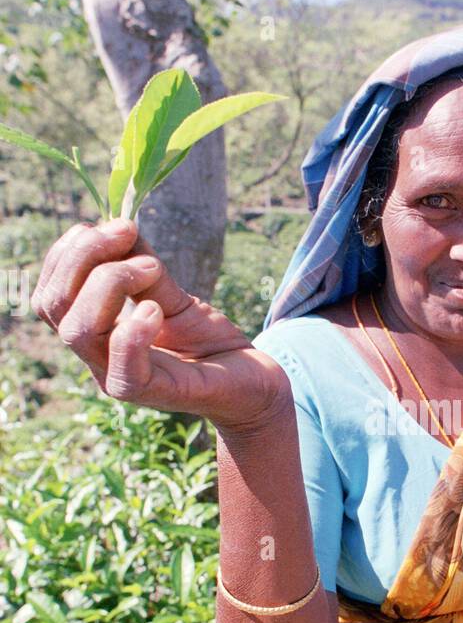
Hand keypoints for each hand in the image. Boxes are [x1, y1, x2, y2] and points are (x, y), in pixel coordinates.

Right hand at [31, 218, 289, 431]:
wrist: (254, 383)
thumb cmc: (210, 342)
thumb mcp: (173, 295)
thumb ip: (143, 267)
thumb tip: (120, 227)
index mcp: (96, 332)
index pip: (49, 294)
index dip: (68, 253)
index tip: (117, 227)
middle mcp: (98, 358)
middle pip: (52, 306)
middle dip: (83, 257)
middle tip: (129, 234)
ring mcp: (119, 379)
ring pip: (78, 331)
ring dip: (109, 283)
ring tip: (151, 268)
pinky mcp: (153, 395)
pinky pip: (122, 369)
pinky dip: (134, 330)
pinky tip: (157, 310)